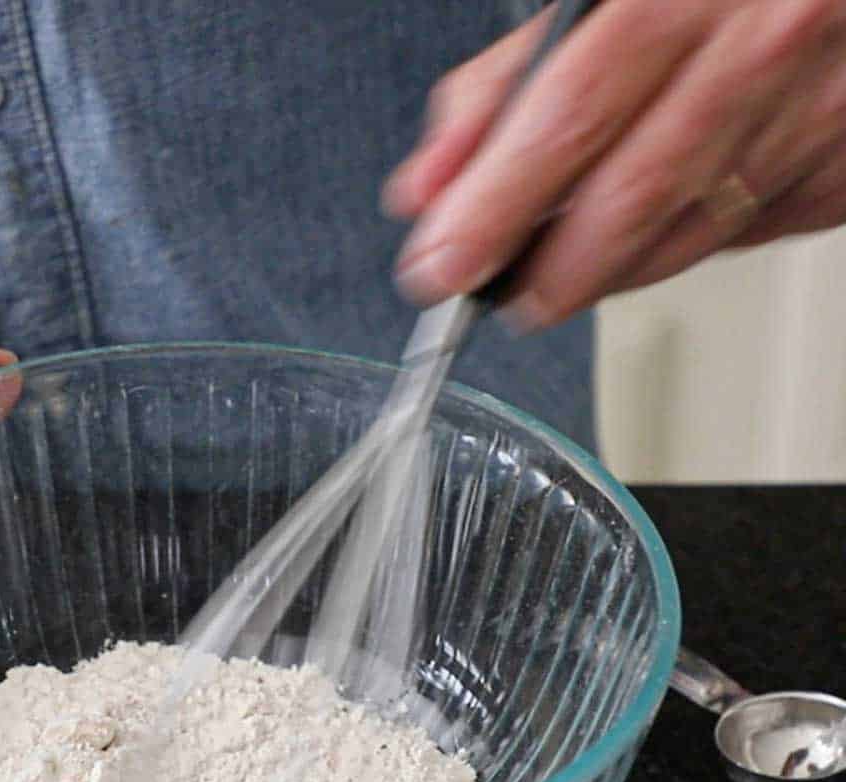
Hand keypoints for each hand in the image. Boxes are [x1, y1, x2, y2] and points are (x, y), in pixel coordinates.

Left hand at [384, 0, 845, 323]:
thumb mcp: (598, 0)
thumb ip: (502, 90)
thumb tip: (428, 189)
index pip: (569, 120)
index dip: (496, 208)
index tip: (445, 268)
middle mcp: (764, 42)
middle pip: (631, 199)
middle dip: (548, 273)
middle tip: (503, 300)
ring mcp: (817, 111)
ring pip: (685, 238)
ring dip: (607, 273)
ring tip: (559, 275)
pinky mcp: (840, 170)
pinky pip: (740, 238)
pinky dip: (679, 246)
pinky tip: (654, 227)